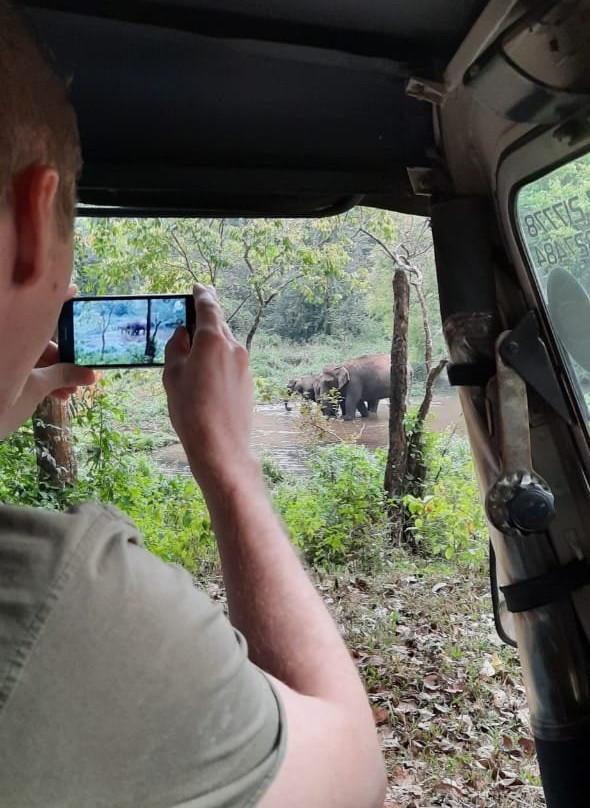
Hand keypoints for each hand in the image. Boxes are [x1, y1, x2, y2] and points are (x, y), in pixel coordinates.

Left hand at [0, 342, 95, 438]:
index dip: (63, 352)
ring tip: (67, 395)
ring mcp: (2, 365)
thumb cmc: (1, 403)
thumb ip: (63, 376)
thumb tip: (90, 374)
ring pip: (29, 366)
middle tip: (75, 384)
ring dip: (50, 379)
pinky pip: (20, 376)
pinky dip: (36, 384)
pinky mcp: (1, 381)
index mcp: (12, 343)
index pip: (41, 338)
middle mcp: (5, 349)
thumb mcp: (38, 388)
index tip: (78, 366)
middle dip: (58, 368)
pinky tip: (52, 397)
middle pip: (35, 352)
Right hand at [163, 285, 255, 489]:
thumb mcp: (172, 376)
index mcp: (213, 340)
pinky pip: (231, 360)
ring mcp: (244, 364)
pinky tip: (205, 374)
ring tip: (193, 351)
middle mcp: (234, 347)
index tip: (198, 287)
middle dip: (207, 317)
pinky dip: (218, 358)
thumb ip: (176, 348)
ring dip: (211, 341)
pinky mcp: (248, 380)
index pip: (208, 307)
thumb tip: (183, 333)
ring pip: (225, 343)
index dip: (201, 294)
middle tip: (195, 311)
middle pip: (219, 323)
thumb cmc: (191, 411)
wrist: (221, 447)